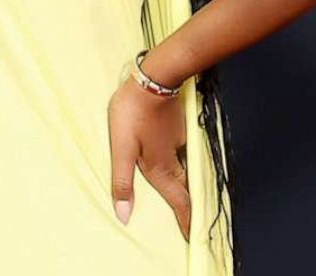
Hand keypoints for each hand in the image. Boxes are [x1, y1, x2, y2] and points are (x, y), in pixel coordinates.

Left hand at [107, 63, 190, 240]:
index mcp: (160, 168)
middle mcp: (174, 159)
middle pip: (186, 190)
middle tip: (194, 224)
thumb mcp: (121, 149)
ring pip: (187, 171)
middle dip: (191, 208)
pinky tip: (181, 163)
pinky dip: (186, 167)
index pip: (179, 202)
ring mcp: (179, 142)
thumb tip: (124, 216)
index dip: (185, 221)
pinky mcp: (179, 129)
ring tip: (191, 199)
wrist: (153, 78)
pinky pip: (185, 155)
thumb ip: (122, 182)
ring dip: (190, 187)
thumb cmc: (133, 113)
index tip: (193, 237)